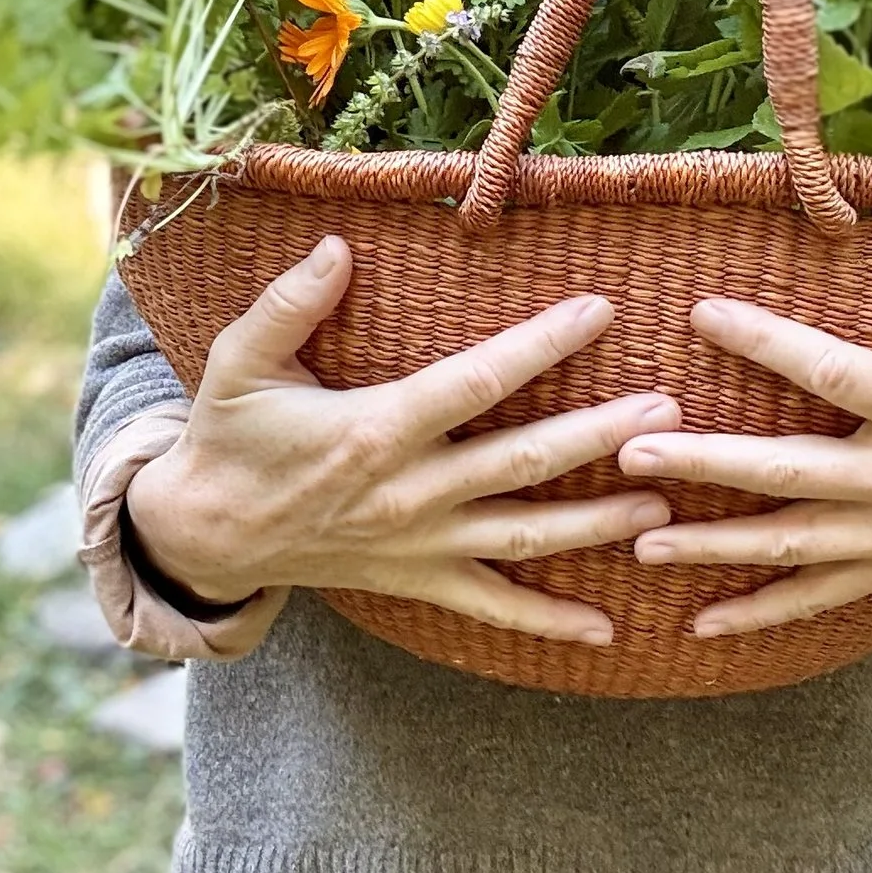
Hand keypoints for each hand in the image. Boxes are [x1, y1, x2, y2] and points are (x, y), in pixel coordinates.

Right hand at [125, 235, 679, 644]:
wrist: (204, 535)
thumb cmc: (228, 437)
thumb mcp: (239, 363)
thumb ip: (288, 304)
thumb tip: (337, 245)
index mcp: (373, 430)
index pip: (474, 382)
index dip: (540, 346)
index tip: (600, 310)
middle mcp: (407, 492)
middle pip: (520, 463)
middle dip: (598, 436)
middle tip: (667, 410)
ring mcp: (418, 544)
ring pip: (523, 536)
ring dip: (596, 522)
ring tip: (665, 500)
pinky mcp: (417, 581)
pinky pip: (492, 606)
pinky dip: (549, 621)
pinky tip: (608, 627)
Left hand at [614, 218, 871, 636]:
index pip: (836, 374)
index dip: (767, 342)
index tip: (702, 313)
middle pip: (790, 473)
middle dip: (706, 463)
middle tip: (630, 450)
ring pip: (790, 545)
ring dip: (712, 545)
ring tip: (638, 541)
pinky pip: (818, 597)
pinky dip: (760, 613)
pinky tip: (699, 622)